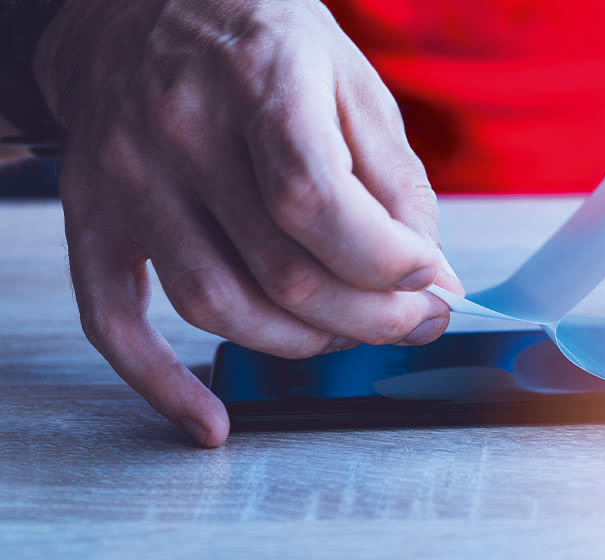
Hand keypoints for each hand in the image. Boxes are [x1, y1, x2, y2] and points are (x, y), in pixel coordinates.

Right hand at [34, 0, 461, 445]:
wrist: (144, 5)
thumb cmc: (260, 37)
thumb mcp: (350, 81)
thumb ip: (395, 181)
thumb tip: (429, 274)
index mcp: (257, 82)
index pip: (316, 203)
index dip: (386, 263)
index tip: (429, 281)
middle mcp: (179, 132)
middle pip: (281, 273)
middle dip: (370, 319)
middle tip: (413, 320)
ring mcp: (129, 181)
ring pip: (217, 307)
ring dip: (302, 344)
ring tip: (349, 332)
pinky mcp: (97, 220)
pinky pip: (114, 320)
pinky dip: (161, 384)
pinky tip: (209, 420)